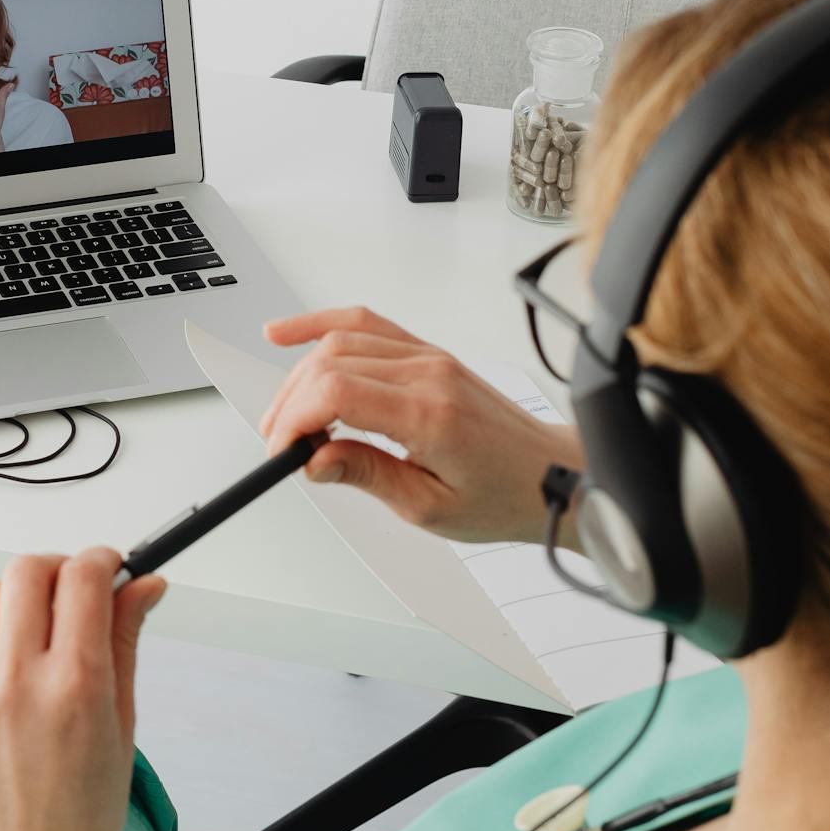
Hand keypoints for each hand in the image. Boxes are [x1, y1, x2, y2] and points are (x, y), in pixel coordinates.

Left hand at [0, 550, 166, 830]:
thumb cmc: (82, 822)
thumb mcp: (122, 727)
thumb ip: (126, 642)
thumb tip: (143, 586)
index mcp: (75, 687)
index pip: (82, 576)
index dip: (101, 560)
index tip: (107, 569)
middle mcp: (15, 685)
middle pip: (25, 571)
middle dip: (55, 571)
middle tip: (71, 595)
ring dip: (14, 603)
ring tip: (35, 640)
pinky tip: (6, 694)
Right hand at [260, 305, 581, 545]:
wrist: (548, 474)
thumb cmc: (502, 495)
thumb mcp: (429, 507)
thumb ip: (367, 475)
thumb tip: (315, 460)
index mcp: (429, 414)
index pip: (338, 393)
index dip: (296, 418)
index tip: (282, 449)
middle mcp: (428, 374)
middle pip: (332, 362)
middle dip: (291, 401)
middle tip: (281, 441)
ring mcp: (429, 357)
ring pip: (343, 340)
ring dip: (301, 372)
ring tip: (284, 412)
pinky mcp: (428, 353)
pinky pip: (367, 324)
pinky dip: (323, 326)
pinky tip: (291, 334)